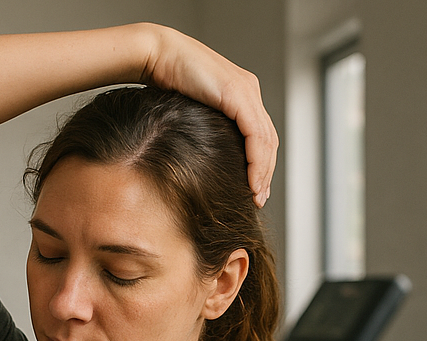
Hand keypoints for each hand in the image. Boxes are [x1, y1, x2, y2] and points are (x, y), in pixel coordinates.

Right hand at [142, 25, 278, 205]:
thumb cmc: (167, 82)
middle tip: (258, 199)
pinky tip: (252, 180)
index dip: (262, 165)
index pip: (262, 135)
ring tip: (256, 195)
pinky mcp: (237, 95)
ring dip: (263, 172)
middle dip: (266, 172)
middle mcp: (250, 90)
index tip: (255, 190)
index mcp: (242, 92)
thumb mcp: (194, 110)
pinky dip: (256, 161)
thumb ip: (209, 126)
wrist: (157, 55)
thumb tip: (207, 154)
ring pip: (266, 140)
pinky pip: (255, 135)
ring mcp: (246, 91)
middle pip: (269, 140)